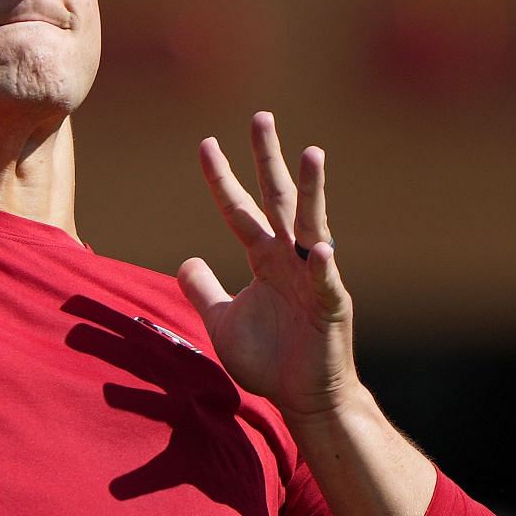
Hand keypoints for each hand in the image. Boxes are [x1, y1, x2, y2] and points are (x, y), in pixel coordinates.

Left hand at [178, 111, 355, 421]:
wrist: (304, 399)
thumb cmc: (270, 360)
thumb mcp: (221, 321)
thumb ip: (203, 290)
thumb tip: (185, 261)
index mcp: (263, 258)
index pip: (237, 210)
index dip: (221, 179)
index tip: (205, 143)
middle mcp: (289, 258)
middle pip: (276, 198)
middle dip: (268, 158)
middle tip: (261, 116)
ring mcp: (313, 276)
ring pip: (310, 224)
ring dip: (312, 189)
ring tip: (312, 152)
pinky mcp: (331, 304)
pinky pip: (325, 279)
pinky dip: (322, 263)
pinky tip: (319, 246)